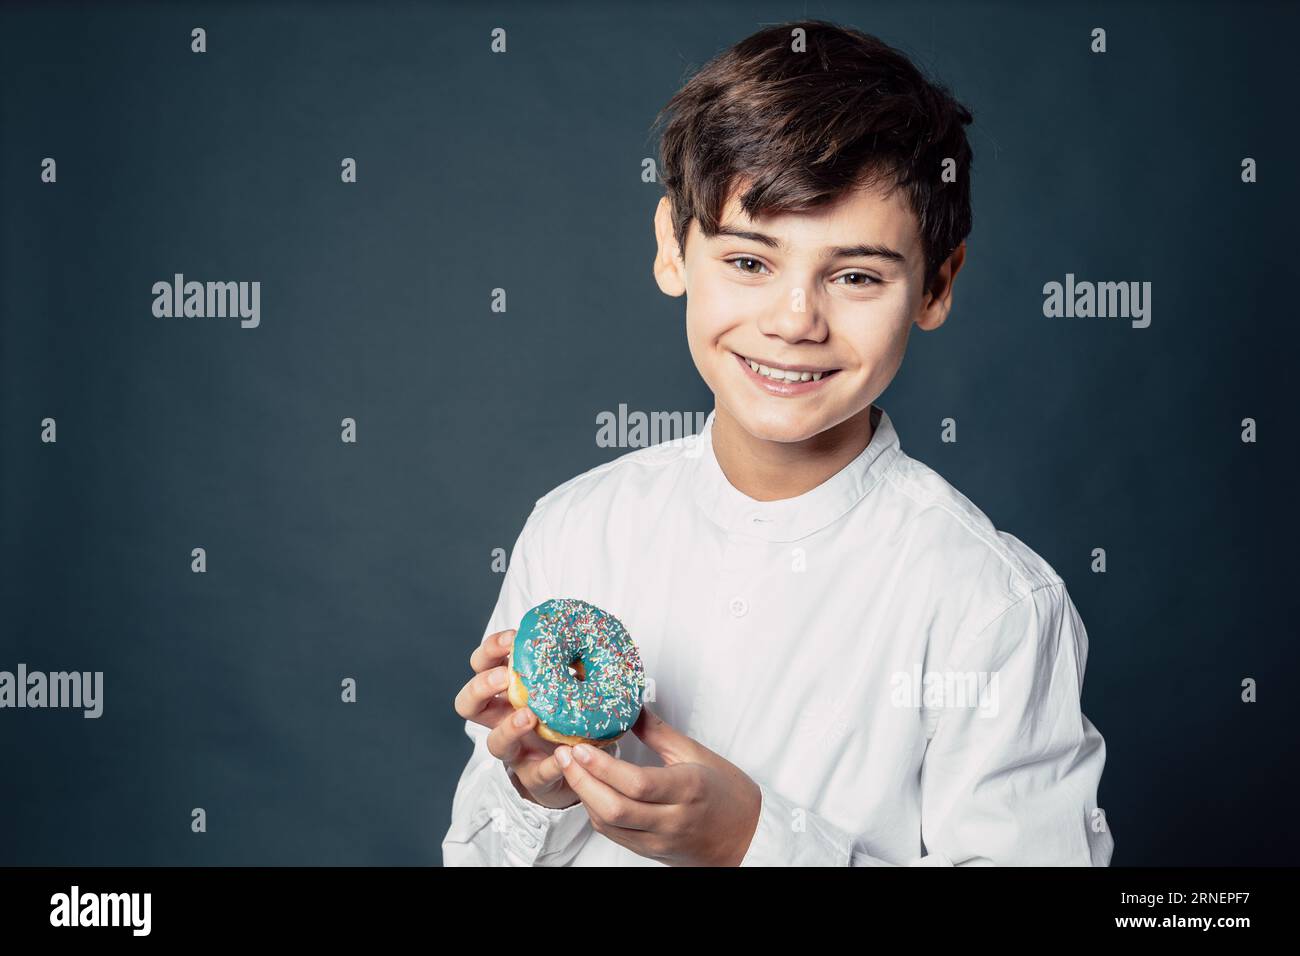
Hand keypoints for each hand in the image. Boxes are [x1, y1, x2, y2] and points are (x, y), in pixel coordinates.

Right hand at [452, 628, 580, 809]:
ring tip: (528, 716)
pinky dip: (549, 765)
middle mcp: (502, 720)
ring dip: (508, 727)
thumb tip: (585, 633)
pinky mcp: (536, 777)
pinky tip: (564, 754)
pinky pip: (536, 774)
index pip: (481, 665)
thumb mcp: (567, 683)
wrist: (578, 764)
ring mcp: (516, 750)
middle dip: (481, 687)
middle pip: (468, 704)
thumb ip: (569, 662)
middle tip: (504, 678)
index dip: (490, 650)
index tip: (513, 638)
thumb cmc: (568, 714)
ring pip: (494, 743)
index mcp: (506, 691)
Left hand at [552, 705, 761, 865]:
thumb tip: (633, 707)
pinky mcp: (652, 851)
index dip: (602, 766)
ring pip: (610, 825)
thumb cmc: (729, 794)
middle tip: (564, 755)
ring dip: (584, 797)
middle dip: (582, 781)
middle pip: (615, 808)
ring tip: (570, 769)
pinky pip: (616, 834)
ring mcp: (660, 839)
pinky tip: (590, 792)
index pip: (636, 783)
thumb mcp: (698, 754)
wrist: (748, 836)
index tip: (580, 746)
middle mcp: (672, 819)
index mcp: (687, 789)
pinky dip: (597, 812)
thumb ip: (660, 732)